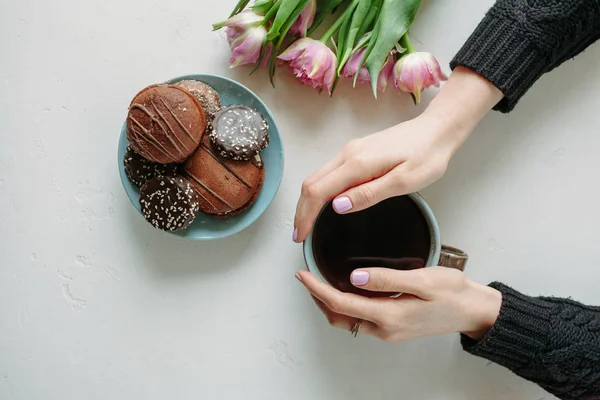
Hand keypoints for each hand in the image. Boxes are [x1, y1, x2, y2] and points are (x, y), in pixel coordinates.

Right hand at [292, 67, 503, 241]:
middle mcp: (348, 154)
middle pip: (311, 182)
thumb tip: (337, 206)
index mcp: (358, 163)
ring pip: (318, 176)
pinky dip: (320, 189)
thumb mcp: (404, 181)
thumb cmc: (427, 156)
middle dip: (301, 209)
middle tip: (300, 234)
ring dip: (309, 200)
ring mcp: (351, 150)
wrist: (437, 130)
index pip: (318, 191)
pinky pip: (329, 171)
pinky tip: (324, 202)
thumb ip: (369, 194)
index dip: (305, 215)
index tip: (301, 236)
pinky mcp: (357, 150)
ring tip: (308, 222)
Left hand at [295, 267, 501, 341]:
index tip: (303, 274)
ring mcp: (389, 331)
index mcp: (389, 316)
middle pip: (338, 318)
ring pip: (348, 321)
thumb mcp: (423, 279)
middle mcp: (385, 328)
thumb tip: (355, 278)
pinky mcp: (394, 328)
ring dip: (330, 304)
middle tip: (307, 277)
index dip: (317, 289)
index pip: (340, 303)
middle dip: (317, 299)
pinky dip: (346, 307)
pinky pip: (361, 320)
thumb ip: (387, 279)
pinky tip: (346, 290)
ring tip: (321, 282)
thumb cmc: (453, 293)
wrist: (473, 310)